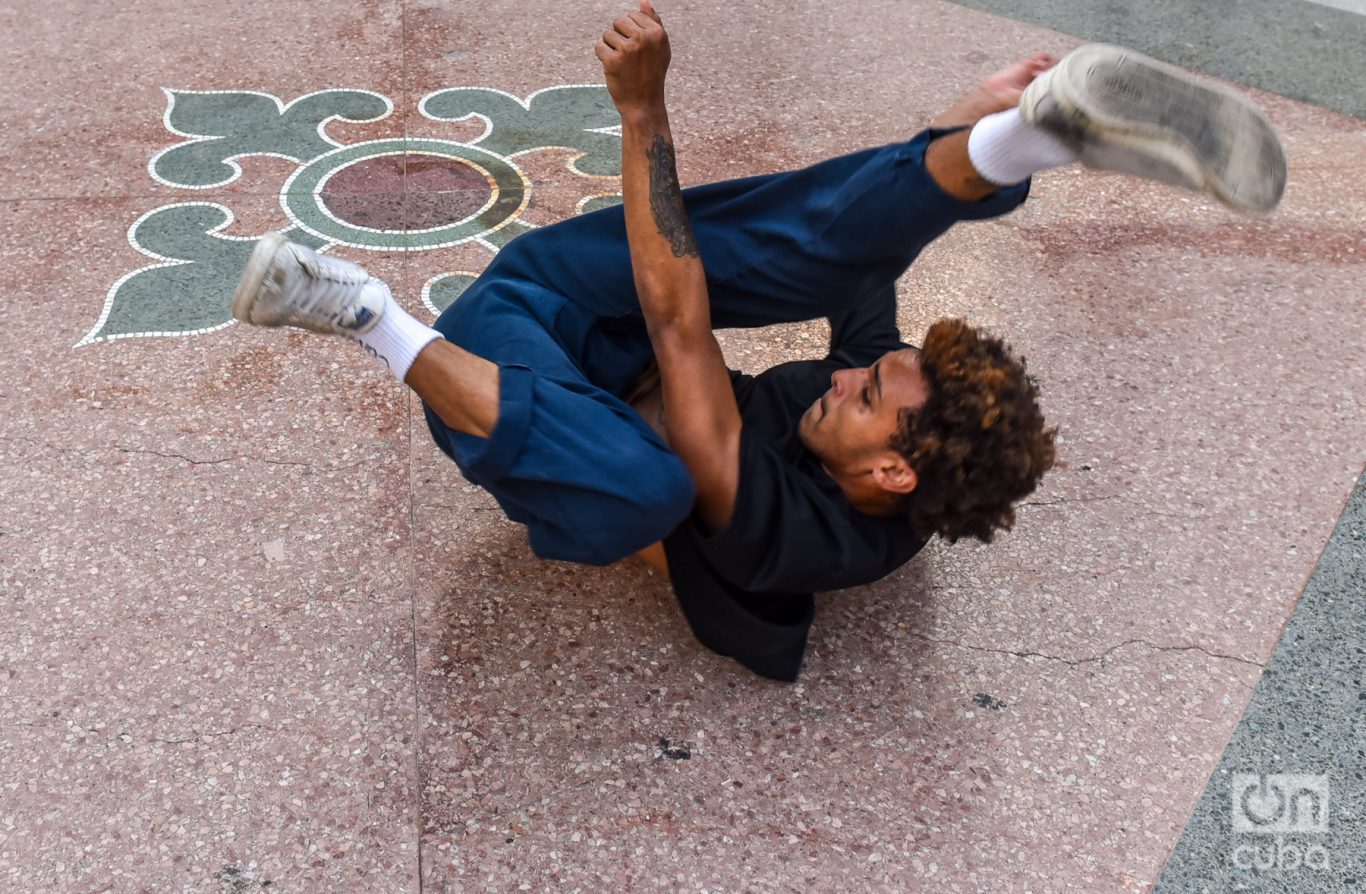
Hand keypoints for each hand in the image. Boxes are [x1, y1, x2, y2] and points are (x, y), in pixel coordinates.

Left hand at [594, 1, 669, 116]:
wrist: (644, 105)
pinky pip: (599, 47)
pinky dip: (602, 57)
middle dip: (618, 36)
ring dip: (610, 47)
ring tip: (621, 63)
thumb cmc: (652, 74)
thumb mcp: (660, 48)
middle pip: (618, 21)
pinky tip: (612, 68)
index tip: (637, 48)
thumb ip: (653, 23)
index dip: (630, 31)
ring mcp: (628, 50)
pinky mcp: (613, 61)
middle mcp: (644, 39)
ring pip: (607, 34)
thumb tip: (643, 1)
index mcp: (657, 33)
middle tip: (628, 56)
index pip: (632, 15)